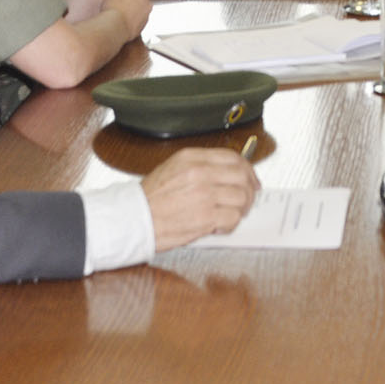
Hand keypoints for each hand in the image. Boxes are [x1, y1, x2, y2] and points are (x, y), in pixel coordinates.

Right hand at [101, 0, 151, 39]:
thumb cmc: (114, 10)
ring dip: (135, 11)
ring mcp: (147, 16)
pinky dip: (134, 21)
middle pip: (144, 0)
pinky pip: (140, 21)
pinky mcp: (143, 26)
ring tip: (122, 14)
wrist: (115, 28)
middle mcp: (147, 4)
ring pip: (142, 11)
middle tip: (124, 3)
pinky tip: (124, 22)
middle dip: (136, 1)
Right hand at [141, 147, 261, 251]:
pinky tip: (220, 225)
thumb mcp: (173, 168)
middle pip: (243, 176)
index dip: (247, 169)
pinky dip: (231, 224)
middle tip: (246, 199)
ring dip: (241, 208)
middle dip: (249, 189)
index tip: (251, 179)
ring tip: (230, 214)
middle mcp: (200, 173)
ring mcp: (204, 195)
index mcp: (192, 158)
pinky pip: (233, 218)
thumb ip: (200, 166)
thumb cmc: (150, 198)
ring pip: (242, 198)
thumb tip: (227, 172)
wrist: (133, 219)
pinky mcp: (205, 217)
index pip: (233, 158)